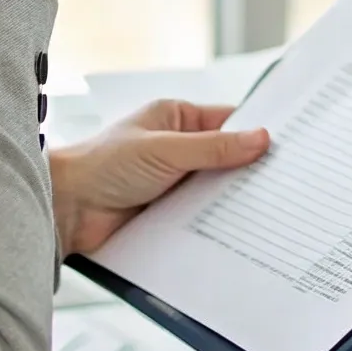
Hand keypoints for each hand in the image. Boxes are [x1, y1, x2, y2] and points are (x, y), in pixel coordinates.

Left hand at [51, 100, 270, 255]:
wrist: (64, 210)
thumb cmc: (101, 165)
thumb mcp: (164, 150)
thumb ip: (213, 148)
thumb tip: (260, 138)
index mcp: (176, 119)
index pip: (228, 122)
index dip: (255, 133)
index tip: (286, 146)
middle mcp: (177, 148)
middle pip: (226, 158)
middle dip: (248, 171)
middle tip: (283, 183)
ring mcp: (174, 182)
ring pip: (216, 190)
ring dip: (231, 200)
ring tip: (266, 210)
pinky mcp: (169, 213)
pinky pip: (202, 216)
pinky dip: (216, 223)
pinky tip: (237, 231)